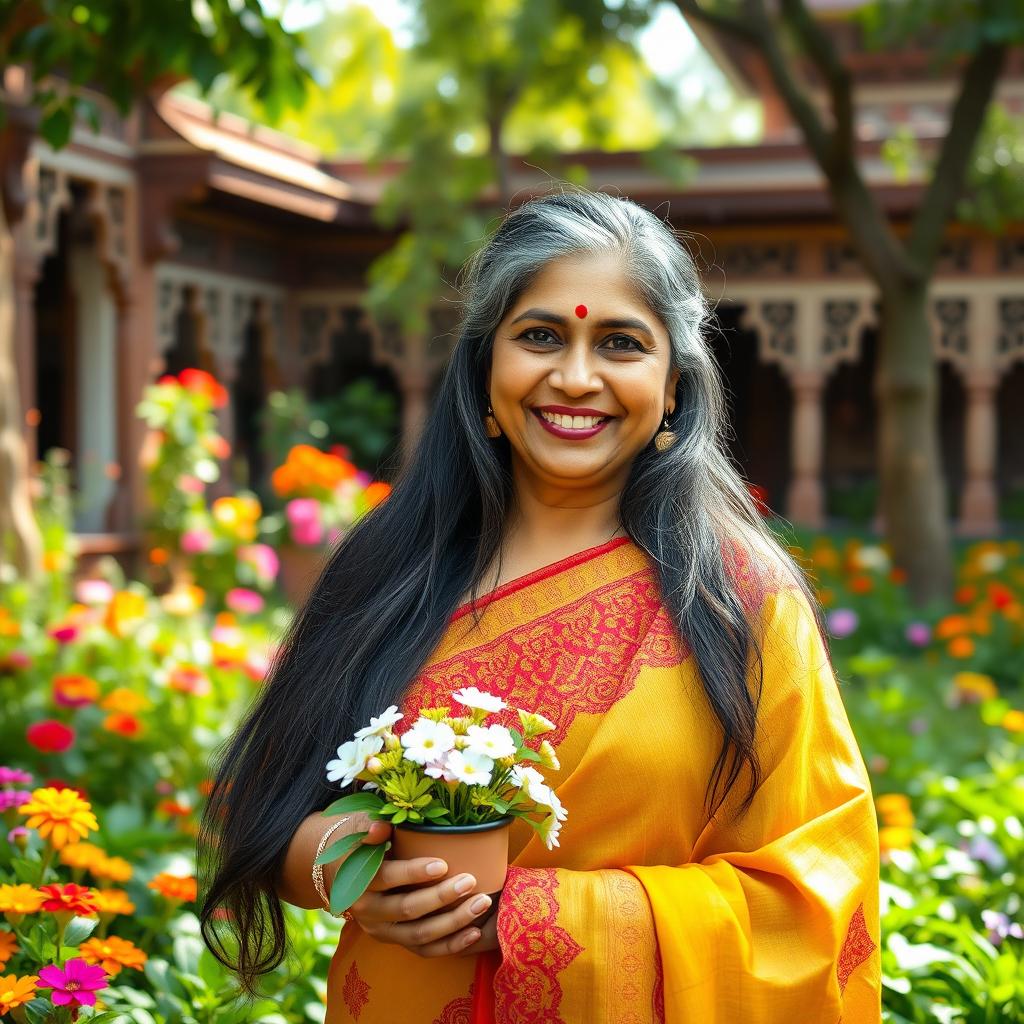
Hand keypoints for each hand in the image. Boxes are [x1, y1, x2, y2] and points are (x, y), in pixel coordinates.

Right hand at [339, 820, 497, 957]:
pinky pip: (425, 950)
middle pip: (407, 909)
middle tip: (470, 882)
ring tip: (481, 904)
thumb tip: (381, 827)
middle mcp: (368, 911)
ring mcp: (382, 930)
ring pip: (420, 935)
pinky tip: (474, 933)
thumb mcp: (358, 828)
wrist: (341, 870)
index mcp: (358, 881)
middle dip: (441, 897)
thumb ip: (371, 827)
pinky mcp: (396, 941)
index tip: (443, 864)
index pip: (387, 878)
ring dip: (453, 923)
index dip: (414, 872)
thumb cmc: (359, 842)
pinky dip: (450, 945)